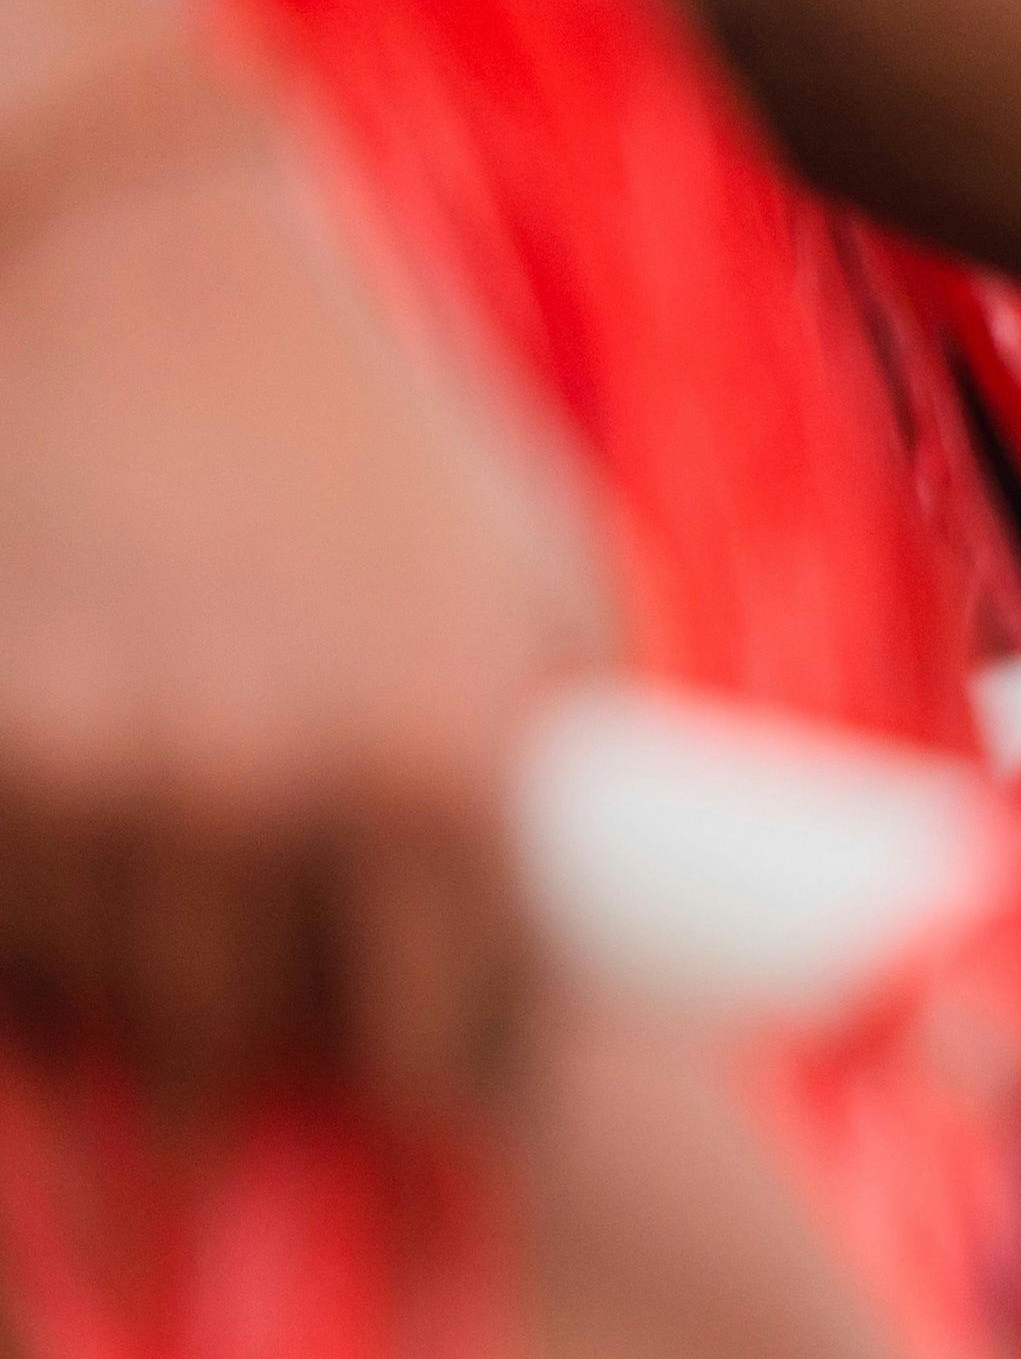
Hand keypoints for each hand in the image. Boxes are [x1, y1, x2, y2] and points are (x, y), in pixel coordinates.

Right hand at [0, 53, 610, 1111]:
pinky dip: (40, 902)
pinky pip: (5, 915)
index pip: (440, 1037)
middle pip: (255, 1040)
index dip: (438, 1068)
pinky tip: (91, 836)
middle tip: (301, 990)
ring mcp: (98, 770)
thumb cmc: (387, 434)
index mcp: (438, 760)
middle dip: (283, 1029)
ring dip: (147, 971)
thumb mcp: (551, 578)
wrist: (159, 285)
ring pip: (113, 992)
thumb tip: (620, 936)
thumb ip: (573, 760)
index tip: (434, 1073)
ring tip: (202, 876)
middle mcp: (260, 785)